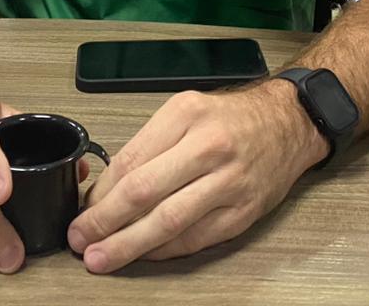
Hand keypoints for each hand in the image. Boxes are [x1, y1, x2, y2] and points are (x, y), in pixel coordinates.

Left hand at [67, 81, 328, 272]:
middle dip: (104, 221)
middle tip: (80, 239)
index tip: (82, 210)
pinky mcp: (244, 211)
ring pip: (169, 221)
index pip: (131, 160)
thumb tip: (106, 189)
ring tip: (103, 257)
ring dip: (129, 244)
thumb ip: (149, 146)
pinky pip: (196, 238)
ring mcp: (229, 181)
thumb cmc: (231, 119)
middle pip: (144, 191)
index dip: (100, 193)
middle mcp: (208, 146)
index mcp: (186, 115)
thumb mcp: (185, 112)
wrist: (288, 122)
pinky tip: (145, 254)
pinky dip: (165, 250)